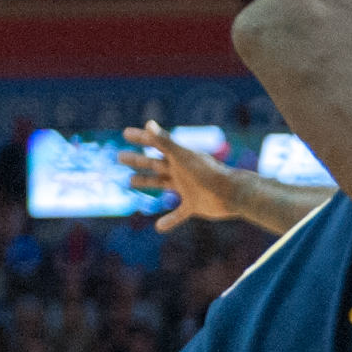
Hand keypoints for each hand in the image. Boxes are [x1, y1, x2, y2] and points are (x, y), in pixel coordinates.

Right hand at [116, 124, 241, 231]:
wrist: (231, 193)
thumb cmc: (208, 173)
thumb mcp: (182, 157)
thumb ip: (165, 141)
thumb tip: (148, 123)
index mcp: (179, 158)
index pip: (156, 144)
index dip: (141, 138)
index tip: (125, 133)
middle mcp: (181, 171)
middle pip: (154, 164)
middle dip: (137, 160)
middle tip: (119, 157)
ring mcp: (187, 188)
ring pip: (162, 184)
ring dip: (146, 182)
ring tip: (129, 181)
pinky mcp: (194, 205)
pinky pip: (179, 214)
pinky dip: (170, 221)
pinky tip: (159, 227)